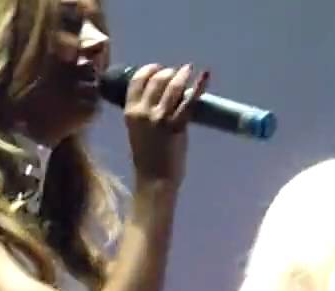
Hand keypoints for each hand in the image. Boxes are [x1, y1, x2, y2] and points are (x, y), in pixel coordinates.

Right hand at [123, 63, 210, 183]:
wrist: (154, 178)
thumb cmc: (147, 157)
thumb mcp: (137, 130)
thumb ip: (144, 113)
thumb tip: (160, 97)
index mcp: (130, 111)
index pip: (137, 80)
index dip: (149, 70)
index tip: (158, 68)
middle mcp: (143, 111)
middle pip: (157, 80)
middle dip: (169, 72)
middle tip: (178, 72)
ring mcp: (160, 118)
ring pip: (173, 87)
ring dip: (182, 75)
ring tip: (189, 70)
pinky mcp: (177, 126)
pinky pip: (189, 101)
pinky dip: (199, 87)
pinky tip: (205, 77)